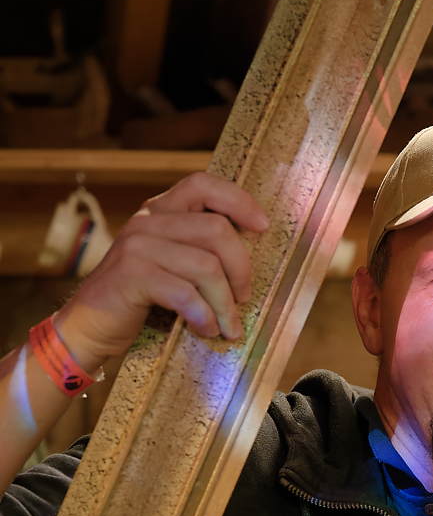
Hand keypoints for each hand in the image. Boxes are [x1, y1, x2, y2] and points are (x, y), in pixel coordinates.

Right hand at [53, 173, 268, 366]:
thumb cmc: (139, 299)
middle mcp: (148, 221)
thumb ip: (198, 248)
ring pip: (207, 267)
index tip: (262, 227)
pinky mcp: (131, 276)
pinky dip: (203, 316)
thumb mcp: (170, 264)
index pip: (203, 185)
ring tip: (226, 325)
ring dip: (225, 303)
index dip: (238, 201)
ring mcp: (137, 247)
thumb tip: (250, 251)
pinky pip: (186, 294)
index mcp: (159, 211)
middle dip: (241, 269)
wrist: (88, 326)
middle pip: (217, 230)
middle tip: (243, 298)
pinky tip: (204, 330)